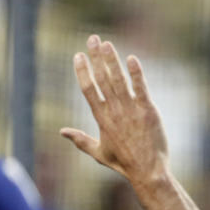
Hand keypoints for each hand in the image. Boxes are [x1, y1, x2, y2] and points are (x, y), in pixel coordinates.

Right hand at [62, 35, 169, 183]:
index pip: (88, 89)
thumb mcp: (98, 153)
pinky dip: (136, 73)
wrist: (148, 171)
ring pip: (119, 80)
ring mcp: (131, 109)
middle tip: (92, 38)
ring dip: (112, 60)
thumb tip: (62, 132)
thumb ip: (80, 140)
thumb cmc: (124, 163)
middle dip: (96, 57)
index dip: (82, 70)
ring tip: (107, 43)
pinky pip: (140, 88)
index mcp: (101, 118)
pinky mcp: (148, 110)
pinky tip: (132, 58)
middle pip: (102, 78)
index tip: (78, 55)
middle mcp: (114, 110)